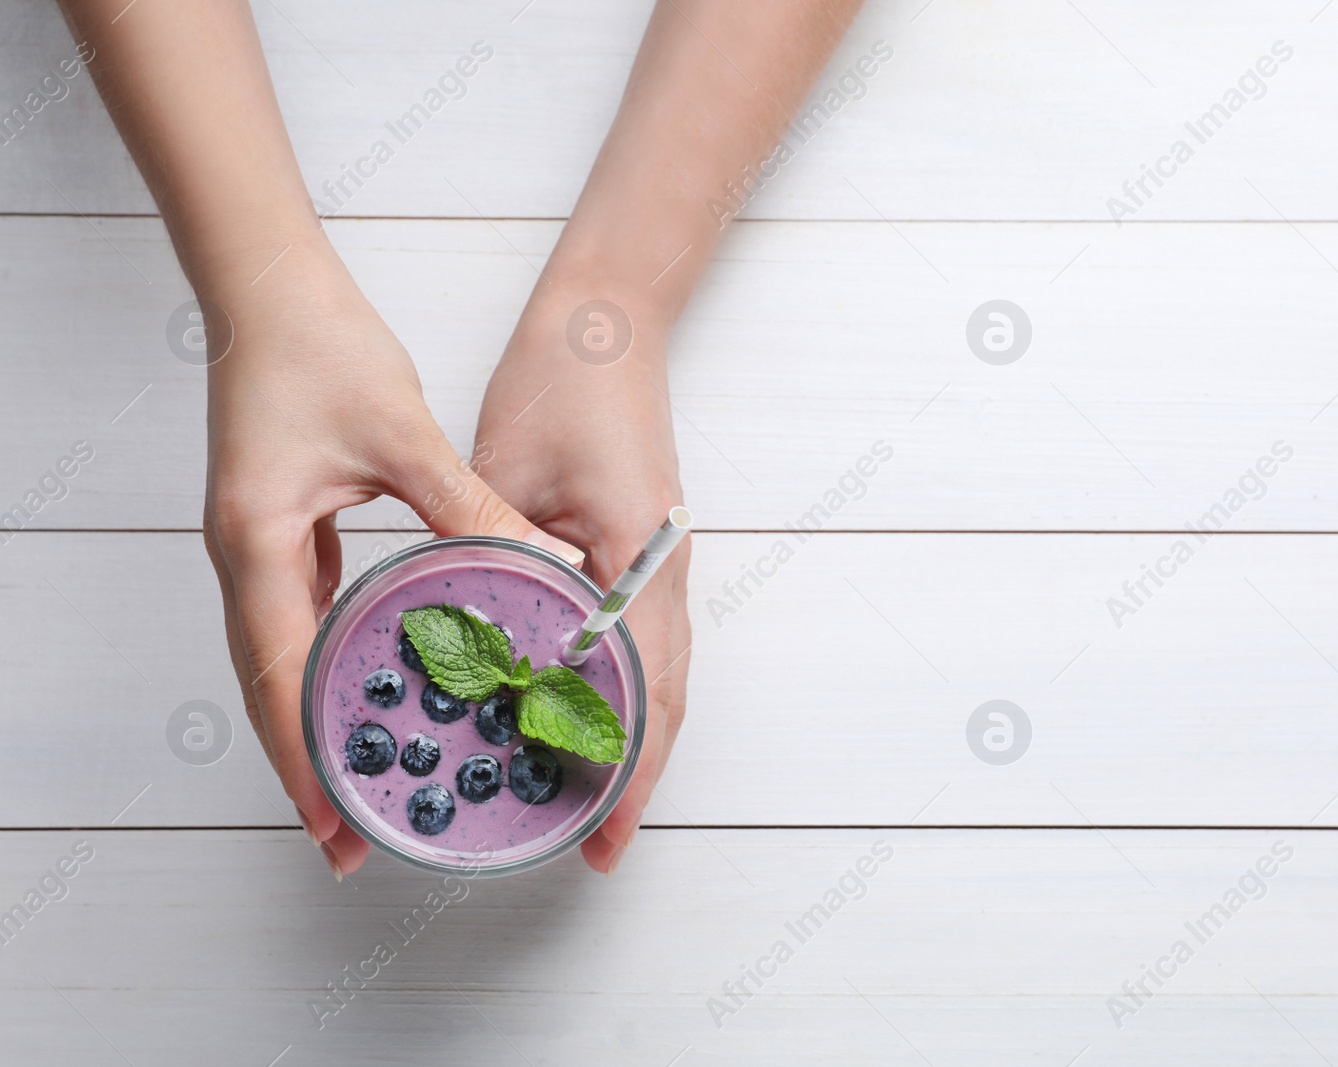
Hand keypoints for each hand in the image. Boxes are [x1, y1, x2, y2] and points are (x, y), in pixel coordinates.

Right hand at [201, 240, 541, 878]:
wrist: (269, 287)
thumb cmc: (319, 348)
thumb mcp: (399, 433)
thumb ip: (461, 505)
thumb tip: (529, 565)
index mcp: (256, 541)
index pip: (277, 675)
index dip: (304, 755)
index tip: (332, 821)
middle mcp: (242, 557)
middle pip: (267, 687)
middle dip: (305, 764)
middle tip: (346, 835)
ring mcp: (254, 547)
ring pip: (279, 659)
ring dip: (313, 722)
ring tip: (356, 782)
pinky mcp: (277, 532)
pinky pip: (298, 619)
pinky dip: (325, 665)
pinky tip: (364, 688)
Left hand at [473, 291, 690, 874]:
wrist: (609, 319)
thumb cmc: (564, 382)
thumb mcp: (510, 471)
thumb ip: (494, 555)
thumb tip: (465, 638)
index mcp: (639, 556)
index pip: (645, 687)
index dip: (627, 769)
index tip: (604, 833)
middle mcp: (665, 569)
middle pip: (667, 696)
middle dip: (635, 775)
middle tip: (596, 842)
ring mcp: (662, 560)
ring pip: (661, 673)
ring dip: (633, 737)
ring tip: (588, 794)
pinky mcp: (644, 548)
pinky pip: (643, 639)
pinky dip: (622, 689)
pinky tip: (581, 710)